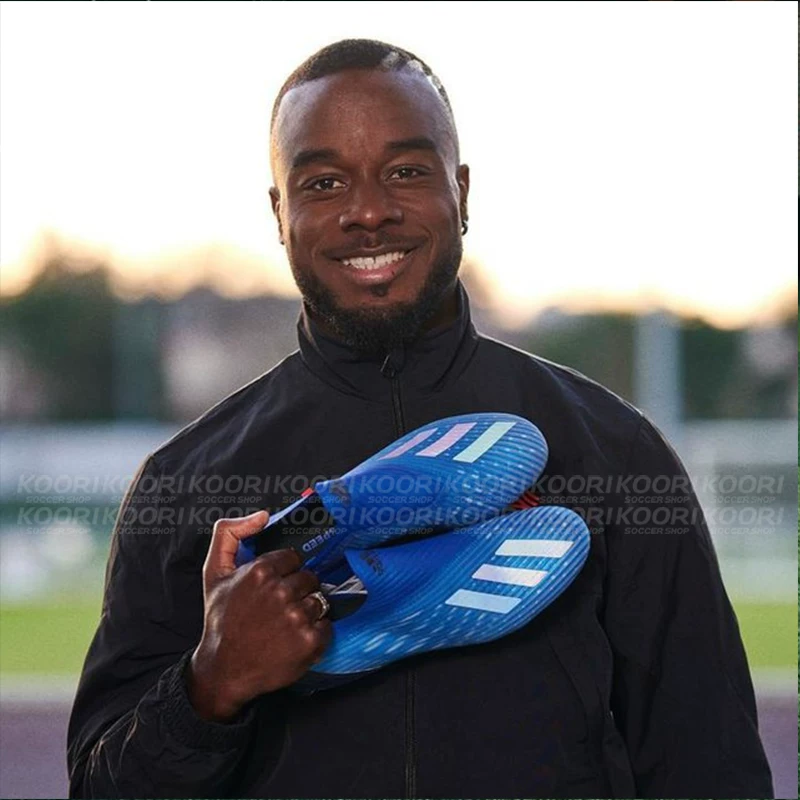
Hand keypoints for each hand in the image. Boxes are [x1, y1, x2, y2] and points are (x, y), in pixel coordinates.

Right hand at [187, 510, 331, 721]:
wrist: (223, 669)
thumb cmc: (221, 620)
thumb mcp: (214, 572)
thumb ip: (229, 533)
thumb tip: (262, 515)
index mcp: (261, 571)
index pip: (294, 558)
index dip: (285, 572)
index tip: (275, 585)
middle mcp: (280, 592)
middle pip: (309, 578)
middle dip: (297, 590)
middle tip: (280, 607)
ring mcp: (297, 617)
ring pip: (319, 600)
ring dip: (307, 611)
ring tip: (286, 624)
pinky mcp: (310, 641)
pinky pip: (327, 626)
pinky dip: (316, 633)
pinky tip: (296, 639)